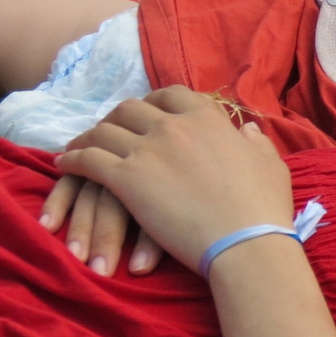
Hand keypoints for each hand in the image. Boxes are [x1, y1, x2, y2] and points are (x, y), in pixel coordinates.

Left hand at [56, 87, 293, 274]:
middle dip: (117, 117)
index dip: (154, 101)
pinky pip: (87, 160)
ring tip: (79, 146)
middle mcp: (172, 126)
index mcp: (207, 118)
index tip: (148, 112)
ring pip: (103, 131)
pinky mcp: (125, 179)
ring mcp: (146, 150)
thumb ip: (256, 142)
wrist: (245, 241)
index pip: (171, 95)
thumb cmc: (263, 206)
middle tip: (110, 130)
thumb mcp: (271, 165)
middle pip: (130, 109)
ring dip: (87, 137)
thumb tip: (246, 129)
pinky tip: (64, 165)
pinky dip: (72, 160)